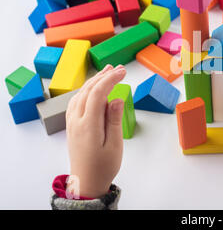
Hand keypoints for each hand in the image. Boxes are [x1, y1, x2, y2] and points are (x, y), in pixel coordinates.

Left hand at [65, 65, 126, 198]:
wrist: (87, 182)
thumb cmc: (103, 166)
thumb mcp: (114, 145)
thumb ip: (114, 120)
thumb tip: (116, 99)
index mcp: (88, 125)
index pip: (97, 94)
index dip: (110, 79)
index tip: (123, 72)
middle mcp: (76, 121)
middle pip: (88, 91)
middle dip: (103, 76)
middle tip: (119, 68)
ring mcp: (72, 122)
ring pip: (80, 94)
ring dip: (94, 81)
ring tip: (107, 72)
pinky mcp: (72, 125)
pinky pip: (76, 101)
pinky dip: (86, 90)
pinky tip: (93, 88)